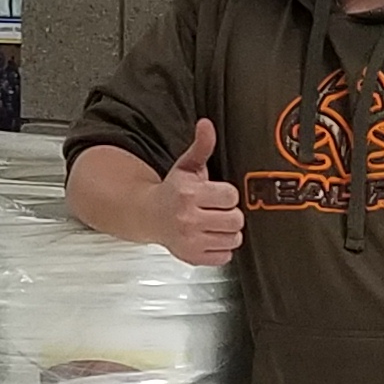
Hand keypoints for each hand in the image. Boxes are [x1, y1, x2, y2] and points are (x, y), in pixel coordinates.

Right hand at [153, 118, 246, 267]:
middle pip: (235, 219)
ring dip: (227, 231)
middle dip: (229, 213)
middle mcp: (187, 219)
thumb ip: (202, 146)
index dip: (227, 194)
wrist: (148, 215)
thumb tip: (206, 125)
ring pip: (234, 239)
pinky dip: (220, 248)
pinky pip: (225, 256)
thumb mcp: (186, 166)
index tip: (217, 194)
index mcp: (188, 194)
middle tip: (216, 210)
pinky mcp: (192, 257)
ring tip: (214, 223)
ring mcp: (190, 241)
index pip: (231, 196)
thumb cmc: (171, 191)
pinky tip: (209, 237)